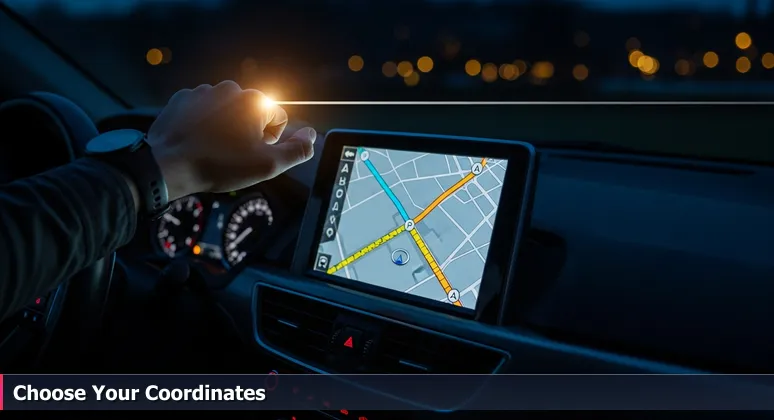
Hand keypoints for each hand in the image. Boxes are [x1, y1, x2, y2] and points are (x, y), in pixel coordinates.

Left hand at [147, 81, 315, 199]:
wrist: (168, 165)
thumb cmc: (219, 165)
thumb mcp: (268, 165)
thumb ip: (298, 150)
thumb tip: (312, 136)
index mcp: (255, 101)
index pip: (278, 118)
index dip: (270, 141)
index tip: (252, 153)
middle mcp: (231, 89)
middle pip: (252, 113)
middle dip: (248, 133)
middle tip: (232, 155)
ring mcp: (204, 92)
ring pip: (227, 112)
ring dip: (225, 128)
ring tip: (213, 150)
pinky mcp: (183, 99)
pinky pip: (203, 111)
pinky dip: (203, 125)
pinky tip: (198, 142)